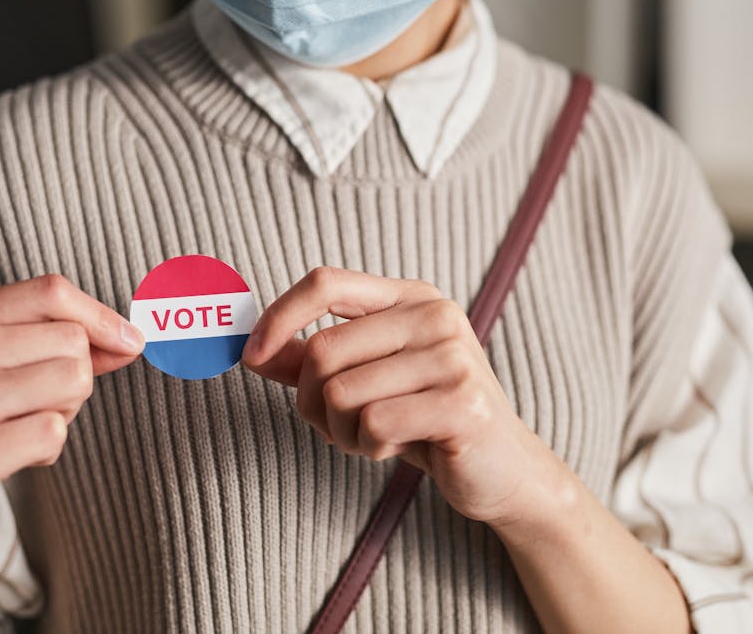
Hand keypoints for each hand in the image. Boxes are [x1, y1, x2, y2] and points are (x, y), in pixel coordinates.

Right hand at [0, 274, 143, 563]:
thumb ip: (56, 342)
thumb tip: (132, 338)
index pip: (50, 292)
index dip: (102, 316)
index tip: (130, 342)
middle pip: (71, 341)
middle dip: (75, 375)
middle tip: (35, 403)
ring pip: (71, 382)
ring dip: (65, 411)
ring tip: (22, 426)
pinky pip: (54, 433)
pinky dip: (48, 447)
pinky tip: (11, 456)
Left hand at [242, 267, 556, 525]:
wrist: (502, 469)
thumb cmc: (425, 418)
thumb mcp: (366, 379)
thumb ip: (309, 359)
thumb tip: (251, 347)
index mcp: (410, 297)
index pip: (326, 282)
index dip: (278, 317)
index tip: (250, 357)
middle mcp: (435, 315)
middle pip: (323, 349)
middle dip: (312, 402)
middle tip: (338, 424)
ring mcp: (453, 356)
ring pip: (342, 392)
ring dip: (341, 430)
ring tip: (373, 436)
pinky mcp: (463, 403)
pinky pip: (373, 424)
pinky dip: (368, 447)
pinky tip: (397, 447)